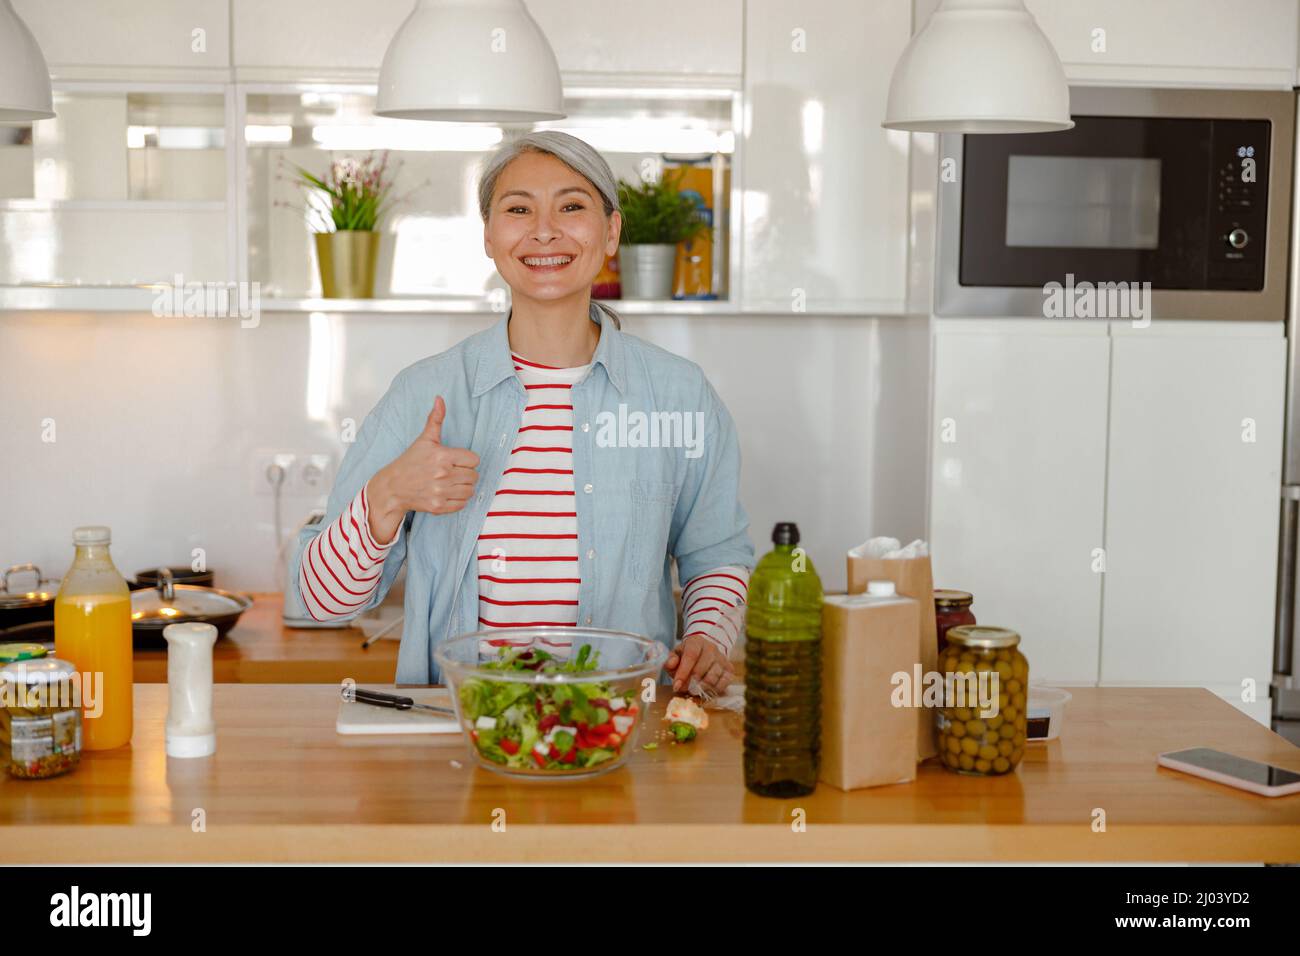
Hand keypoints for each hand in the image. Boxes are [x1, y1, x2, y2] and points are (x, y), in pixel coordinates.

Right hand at [367, 396, 479, 543]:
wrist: (392, 487)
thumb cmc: (410, 462)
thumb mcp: (424, 439)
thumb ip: (435, 420)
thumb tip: (439, 399)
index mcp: (442, 456)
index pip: (474, 460)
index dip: (467, 460)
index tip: (456, 460)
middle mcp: (443, 475)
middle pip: (474, 476)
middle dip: (466, 473)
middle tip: (453, 472)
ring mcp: (441, 492)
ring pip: (470, 490)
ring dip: (464, 487)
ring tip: (452, 482)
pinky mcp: (438, 506)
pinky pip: (462, 504)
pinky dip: (458, 500)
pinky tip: (448, 493)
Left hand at [666, 635, 733, 694]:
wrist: (706, 651)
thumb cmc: (688, 656)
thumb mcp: (676, 655)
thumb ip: (670, 661)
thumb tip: (670, 664)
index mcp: (696, 642)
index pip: (691, 656)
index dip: (683, 672)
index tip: (676, 686)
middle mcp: (711, 648)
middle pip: (701, 668)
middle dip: (690, 683)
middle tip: (684, 689)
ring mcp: (722, 658)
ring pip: (713, 677)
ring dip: (701, 688)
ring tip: (694, 690)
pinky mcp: (729, 669)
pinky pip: (724, 682)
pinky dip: (714, 689)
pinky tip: (706, 690)